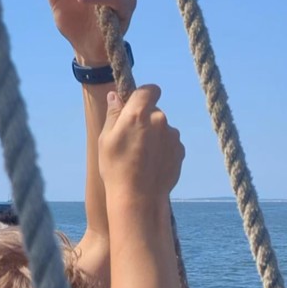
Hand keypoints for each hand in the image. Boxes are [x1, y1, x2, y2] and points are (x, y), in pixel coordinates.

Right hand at [99, 85, 183, 204]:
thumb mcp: (106, 139)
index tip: (135, 105)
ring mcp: (173, 135)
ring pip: (162, 128)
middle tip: (130, 139)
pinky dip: (162, 150)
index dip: (143, 95)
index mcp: (139, 113)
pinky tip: (150, 164)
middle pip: (154, 111)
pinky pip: (169, 143)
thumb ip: (114, 114)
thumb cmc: (116, 168)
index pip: (149, 89)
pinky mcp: (180, 150)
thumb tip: (115, 96)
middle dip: (145, 120)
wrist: (138, 197)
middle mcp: (160, 120)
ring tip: (140, 156)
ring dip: (154, 136)